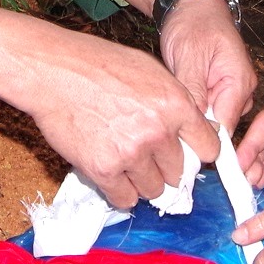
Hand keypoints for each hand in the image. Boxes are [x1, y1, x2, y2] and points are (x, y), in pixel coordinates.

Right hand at [0, 7, 221, 209]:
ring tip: (124, 161)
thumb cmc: (98, 65)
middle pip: (179, 173)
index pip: (209, 148)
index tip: (188, 154)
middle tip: (145, 153)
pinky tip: (111, 172)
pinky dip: (119, 191)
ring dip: (142, 181)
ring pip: (153, 190)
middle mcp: (158, 132)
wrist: (54, 71)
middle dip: (165, 166)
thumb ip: (175, 102)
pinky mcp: (103, 170)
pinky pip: (124, 199)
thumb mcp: (150, 71)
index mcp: (175, 104)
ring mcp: (131, 154)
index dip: (198, 152)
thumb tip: (193, 130)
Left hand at [155, 0, 256, 132]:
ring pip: (211, 119)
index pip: (226, 128)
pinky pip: (207, 108)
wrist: (193, 5)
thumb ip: (195, 92)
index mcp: (239, 82)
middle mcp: (242, 90)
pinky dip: (192, 106)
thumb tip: (197, 127)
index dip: (205, 142)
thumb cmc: (193, 23)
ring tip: (173, 100)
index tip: (181, 151)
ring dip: (192, 115)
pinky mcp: (220, 89)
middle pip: (219, 127)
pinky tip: (179, 94)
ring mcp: (232, 90)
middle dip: (195, 127)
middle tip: (169, 119)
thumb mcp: (189, 57)